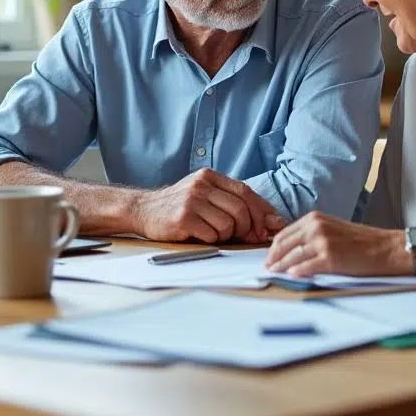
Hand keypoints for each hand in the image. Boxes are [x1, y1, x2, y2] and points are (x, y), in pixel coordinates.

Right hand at [132, 168, 286, 243]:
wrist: (142, 210)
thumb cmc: (179, 206)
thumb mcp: (204, 194)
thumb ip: (232, 202)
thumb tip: (270, 221)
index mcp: (210, 176)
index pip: (246, 192)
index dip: (262, 211)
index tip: (272, 226)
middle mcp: (201, 185)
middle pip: (240, 208)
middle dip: (249, 228)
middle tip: (247, 238)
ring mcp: (191, 201)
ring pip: (228, 224)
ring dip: (228, 235)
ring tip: (216, 234)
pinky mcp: (183, 218)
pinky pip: (212, 234)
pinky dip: (213, 240)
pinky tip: (202, 235)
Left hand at [264, 212, 411, 276]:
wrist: (386, 248)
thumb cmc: (362, 241)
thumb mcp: (333, 228)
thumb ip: (313, 234)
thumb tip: (293, 249)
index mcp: (315, 218)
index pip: (285, 233)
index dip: (274, 246)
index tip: (269, 256)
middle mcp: (316, 227)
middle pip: (285, 244)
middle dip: (273, 257)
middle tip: (267, 267)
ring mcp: (322, 242)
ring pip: (292, 256)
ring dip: (280, 267)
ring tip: (274, 274)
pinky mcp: (330, 258)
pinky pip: (305, 267)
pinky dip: (295, 272)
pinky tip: (290, 277)